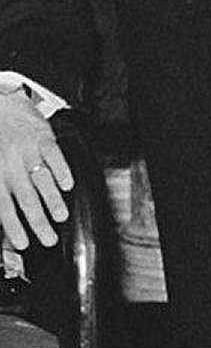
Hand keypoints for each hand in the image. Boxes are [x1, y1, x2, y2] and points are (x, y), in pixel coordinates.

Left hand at [0, 89, 73, 249]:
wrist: (0, 103)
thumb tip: (3, 219)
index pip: (4, 206)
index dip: (13, 227)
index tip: (23, 243)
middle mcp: (11, 165)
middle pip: (26, 198)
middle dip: (38, 221)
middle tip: (49, 238)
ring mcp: (28, 152)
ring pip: (41, 180)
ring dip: (52, 199)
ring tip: (61, 216)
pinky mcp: (43, 138)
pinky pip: (54, 156)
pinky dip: (61, 171)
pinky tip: (68, 184)